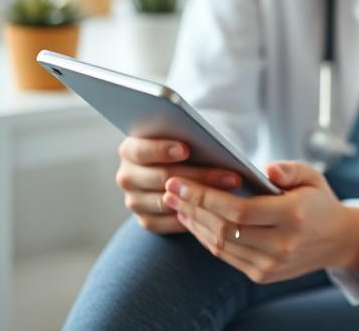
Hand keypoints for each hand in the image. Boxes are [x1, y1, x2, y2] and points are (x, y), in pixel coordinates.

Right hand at [115, 137, 240, 233]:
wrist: (178, 168)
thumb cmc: (187, 146)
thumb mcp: (184, 136)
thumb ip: (188, 137)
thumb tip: (212, 142)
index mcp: (130, 150)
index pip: (141, 150)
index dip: (162, 150)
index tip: (186, 150)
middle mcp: (127, 176)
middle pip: (161, 178)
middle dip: (199, 176)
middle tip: (231, 176)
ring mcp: (134, 201)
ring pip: (168, 201)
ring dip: (202, 198)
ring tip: (231, 192)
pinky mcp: (145, 220)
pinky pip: (167, 222)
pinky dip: (191, 217)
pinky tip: (215, 211)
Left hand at [162, 161, 358, 283]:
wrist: (338, 240)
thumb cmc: (319, 202)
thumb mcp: (312, 176)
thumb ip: (289, 169)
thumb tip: (265, 169)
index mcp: (294, 216)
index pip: (239, 210)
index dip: (205, 197)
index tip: (181, 183)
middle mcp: (281, 245)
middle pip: (223, 228)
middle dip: (192, 207)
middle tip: (170, 189)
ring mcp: (271, 264)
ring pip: (220, 245)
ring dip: (194, 224)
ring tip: (177, 203)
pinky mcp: (263, 275)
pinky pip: (226, 256)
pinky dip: (206, 238)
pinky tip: (195, 221)